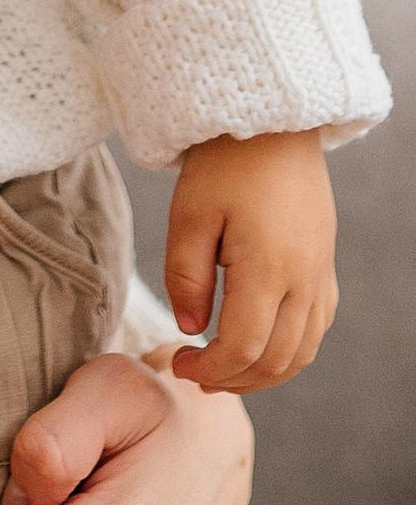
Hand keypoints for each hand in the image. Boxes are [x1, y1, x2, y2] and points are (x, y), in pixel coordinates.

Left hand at [165, 129, 337, 389]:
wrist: (273, 125)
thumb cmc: (224, 164)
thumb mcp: (189, 215)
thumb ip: (185, 276)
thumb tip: (189, 329)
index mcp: (268, 267)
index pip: (243, 347)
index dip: (211, 368)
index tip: (180, 363)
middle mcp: (304, 278)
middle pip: (277, 359)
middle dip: (235, 379)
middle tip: (196, 374)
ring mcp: (321, 274)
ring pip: (303, 351)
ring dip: (264, 372)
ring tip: (224, 371)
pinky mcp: (325, 266)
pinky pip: (317, 327)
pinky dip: (290, 350)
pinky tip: (258, 346)